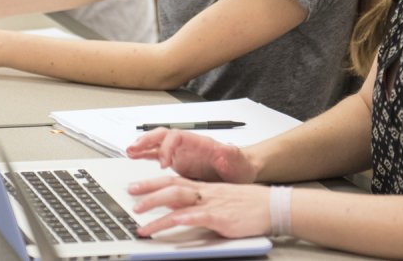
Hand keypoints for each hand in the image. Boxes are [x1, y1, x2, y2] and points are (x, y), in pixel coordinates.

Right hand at [126, 129, 257, 183]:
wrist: (239, 172)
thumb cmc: (239, 167)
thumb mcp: (238, 163)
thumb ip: (231, 156)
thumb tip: (225, 151)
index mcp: (200, 143)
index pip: (177, 136)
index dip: (167, 147)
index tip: (163, 163)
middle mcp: (188, 146)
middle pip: (163, 135)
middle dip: (147, 140)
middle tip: (135, 149)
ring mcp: (181, 153)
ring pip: (158, 143)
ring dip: (143, 145)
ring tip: (129, 151)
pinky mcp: (178, 162)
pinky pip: (157, 154)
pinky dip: (145, 154)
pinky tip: (134, 156)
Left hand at [129, 178, 271, 238]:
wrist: (272, 206)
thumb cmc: (249, 204)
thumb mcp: (220, 200)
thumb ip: (200, 204)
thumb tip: (179, 212)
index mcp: (204, 189)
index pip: (173, 182)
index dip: (152, 184)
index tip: (135, 188)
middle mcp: (205, 194)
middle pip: (171, 188)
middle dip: (148, 193)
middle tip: (131, 200)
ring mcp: (212, 205)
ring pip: (180, 202)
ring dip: (158, 211)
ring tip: (142, 220)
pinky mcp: (222, 217)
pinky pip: (201, 216)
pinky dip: (187, 218)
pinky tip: (176, 221)